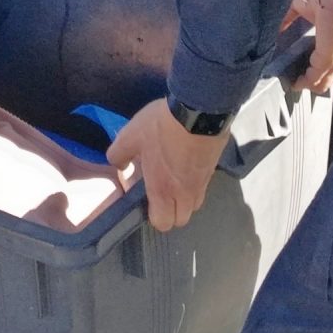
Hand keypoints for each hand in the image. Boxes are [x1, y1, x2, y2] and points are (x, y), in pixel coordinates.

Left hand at [106, 98, 229, 231]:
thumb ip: (118, 154)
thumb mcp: (130, 136)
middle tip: (161, 188)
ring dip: (185, 198)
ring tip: (174, 175)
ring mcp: (203, 182)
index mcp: (163, 190)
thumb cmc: (161, 127)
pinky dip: (194, 182)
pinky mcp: (214, 169)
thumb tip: (118, 166)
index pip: (162, 223)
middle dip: (172, 211)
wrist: (199, 110)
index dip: (154, 216)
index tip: (146, 199)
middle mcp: (185, 193)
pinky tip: (185, 161)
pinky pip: (203, 185)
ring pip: (195, 203)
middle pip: (182, 218)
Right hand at [280, 0, 332, 92]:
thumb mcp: (299, 7)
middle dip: (310, 80)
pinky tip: (297, 83)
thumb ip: (287, 20)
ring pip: (324, 79)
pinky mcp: (332, 56)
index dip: (314, 69)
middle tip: (294, 81)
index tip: (299, 72)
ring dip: (308, 83)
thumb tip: (275, 30)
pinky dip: (307, 80)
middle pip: (327, 75)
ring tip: (295, 84)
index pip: (328, 62)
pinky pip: (318, 75)